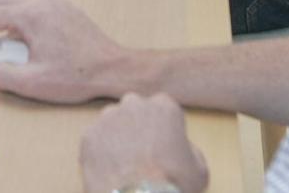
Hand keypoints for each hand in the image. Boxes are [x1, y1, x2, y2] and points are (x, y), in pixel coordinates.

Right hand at [0, 0, 132, 103]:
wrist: (115, 69)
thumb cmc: (78, 75)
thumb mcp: (34, 83)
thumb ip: (3, 76)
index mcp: (30, 16)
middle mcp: (41, 3)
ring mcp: (55, 4)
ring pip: (14, 5)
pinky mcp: (64, 11)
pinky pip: (32, 11)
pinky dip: (18, 24)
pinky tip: (23, 46)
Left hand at [80, 94, 208, 192]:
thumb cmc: (174, 184)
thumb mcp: (199, 169)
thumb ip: (190, 149)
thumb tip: (181, 148)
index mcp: (164, 106)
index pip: (162, 109)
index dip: (163, 128)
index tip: (164, 146)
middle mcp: (133, 104)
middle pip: (134, 110)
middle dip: (137, 126)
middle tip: (142, 153)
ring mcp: (108, 118)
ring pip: (112, 122)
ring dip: (117, 137)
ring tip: (124, 164)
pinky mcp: (89, 135)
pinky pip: (95, 141)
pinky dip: (100, 153)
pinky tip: (110, 171)